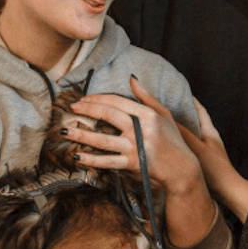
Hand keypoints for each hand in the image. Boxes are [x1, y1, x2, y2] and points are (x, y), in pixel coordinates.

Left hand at [66, 77, 200, 194]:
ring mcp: (137, 147)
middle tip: (72, 108)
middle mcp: (142, 129)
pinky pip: (108, 161)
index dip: (98, 99)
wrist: (182, 169)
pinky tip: (77, 156)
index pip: (118, 101)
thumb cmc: (173, 141)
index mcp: (148, 115)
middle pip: (108, 115)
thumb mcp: (164, 115)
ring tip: (65, 131)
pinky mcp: (133, 164)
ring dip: (81, 135)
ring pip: (103, 139)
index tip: (85, 99)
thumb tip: (131, 79)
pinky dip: (91, 160)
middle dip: (87, 109)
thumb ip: (147, 97)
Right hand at [176, 98, 247, 221]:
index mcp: (210, 132)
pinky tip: (171, 147)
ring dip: (180, 129)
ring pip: (191, 134)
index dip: (191, 101)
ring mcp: (207, 150)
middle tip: (167, 107)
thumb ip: (184, 135)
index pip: (200, 110)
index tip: (180, 92)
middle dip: (182, 113)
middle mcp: (209, 138)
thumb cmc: (216, 170)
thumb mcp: (197, 149)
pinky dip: (180, 143)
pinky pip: (189, 147)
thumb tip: (168, 121)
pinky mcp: (203, 161)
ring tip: (164, 125)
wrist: (228, 191)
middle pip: (195, 121)